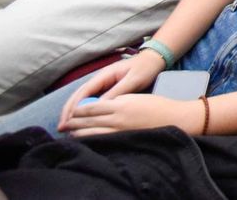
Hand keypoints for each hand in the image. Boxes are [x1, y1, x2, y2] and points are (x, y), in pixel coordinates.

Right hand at [59, 56, 162, 128]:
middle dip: (67, 112)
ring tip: (66, 128)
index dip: (73, 108)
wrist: (153, 60)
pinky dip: (83, 110)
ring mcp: (102, 84)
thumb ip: (116, 92)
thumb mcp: (132, 81)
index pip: (83, 93)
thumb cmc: (144, 69)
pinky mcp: (106, 88)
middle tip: (60, 128)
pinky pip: (91, 100)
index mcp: (103, 76)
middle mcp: (99, 79)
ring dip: (73, 112)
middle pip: (78, 96)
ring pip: (82, 99)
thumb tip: (100, 106)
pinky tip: (81, 121)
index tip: (67, 122)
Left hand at [63, 92, 196, 136]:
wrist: (174, 118)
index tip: (69, 111)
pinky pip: (103, 140)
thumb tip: (98, 105)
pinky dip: (92, 139)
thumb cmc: (156, 105)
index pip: (92, 106)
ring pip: (93, 132)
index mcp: (120, 104)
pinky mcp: (124, 138)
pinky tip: (86, 139)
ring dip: (79, 133)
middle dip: (73, 122)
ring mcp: (120, 130)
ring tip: (69, 133)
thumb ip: (116, 100)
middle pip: (89, 120)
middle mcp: (117, 118)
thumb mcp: (135, 96)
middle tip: (61, 125)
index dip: (78, 109)